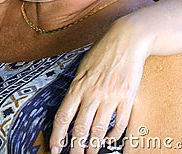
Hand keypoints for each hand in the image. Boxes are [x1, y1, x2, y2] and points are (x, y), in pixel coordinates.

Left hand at [49, 15, 153, 153]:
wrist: (127, 39)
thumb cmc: (103, 51)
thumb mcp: (83, 65)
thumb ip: (77, 86)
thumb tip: (69, 107)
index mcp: (78, 84)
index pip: (63, 116)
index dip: (57, 135)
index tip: (55, 148)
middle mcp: (93, 92)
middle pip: (80, 128)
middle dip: (75, 148)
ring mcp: (111, 96)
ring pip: (99, 130)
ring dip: (93, 146)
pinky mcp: (127, 98)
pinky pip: (119, 124)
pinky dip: (113, 136)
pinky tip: (109, 140)